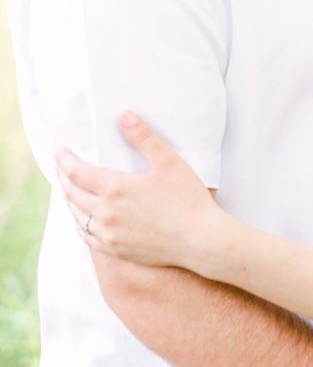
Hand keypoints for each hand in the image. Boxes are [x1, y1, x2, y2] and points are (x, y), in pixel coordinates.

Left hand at [55, 113, 220, 269]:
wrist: (200, 240)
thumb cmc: (187, 198)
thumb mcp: (168, 161)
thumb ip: (143, 137)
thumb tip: (124, 115)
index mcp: (115, 189)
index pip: (76, 173)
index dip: (63, 160)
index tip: (58, 151)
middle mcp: (106, 214)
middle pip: (72, 194)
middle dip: (62, 177)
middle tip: (59, 166)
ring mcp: (110, 236)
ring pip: (77, 217)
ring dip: (69, 201)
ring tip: (69, 189)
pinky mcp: (118, 251)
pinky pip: (88, 237)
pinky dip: (80, 224)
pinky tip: (83, 219)